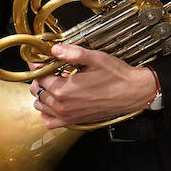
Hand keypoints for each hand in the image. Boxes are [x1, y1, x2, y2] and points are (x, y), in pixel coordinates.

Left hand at [31, 44, 156, 128]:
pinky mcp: (73, 121)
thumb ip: (72, 53)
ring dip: (43, 94)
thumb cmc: (117, 77)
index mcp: (64, 89)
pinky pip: (49, 121)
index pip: (39, 76)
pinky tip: (56, 102)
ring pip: (40, 105)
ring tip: (55, 84)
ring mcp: (67, 115)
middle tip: (53, 70)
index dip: (39, 66)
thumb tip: (55, 49)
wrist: (133, 93)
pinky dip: (47, 112)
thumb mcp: (96, 58)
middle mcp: (62, 105)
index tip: (42, 61)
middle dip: (42, 79)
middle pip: (37, 90)